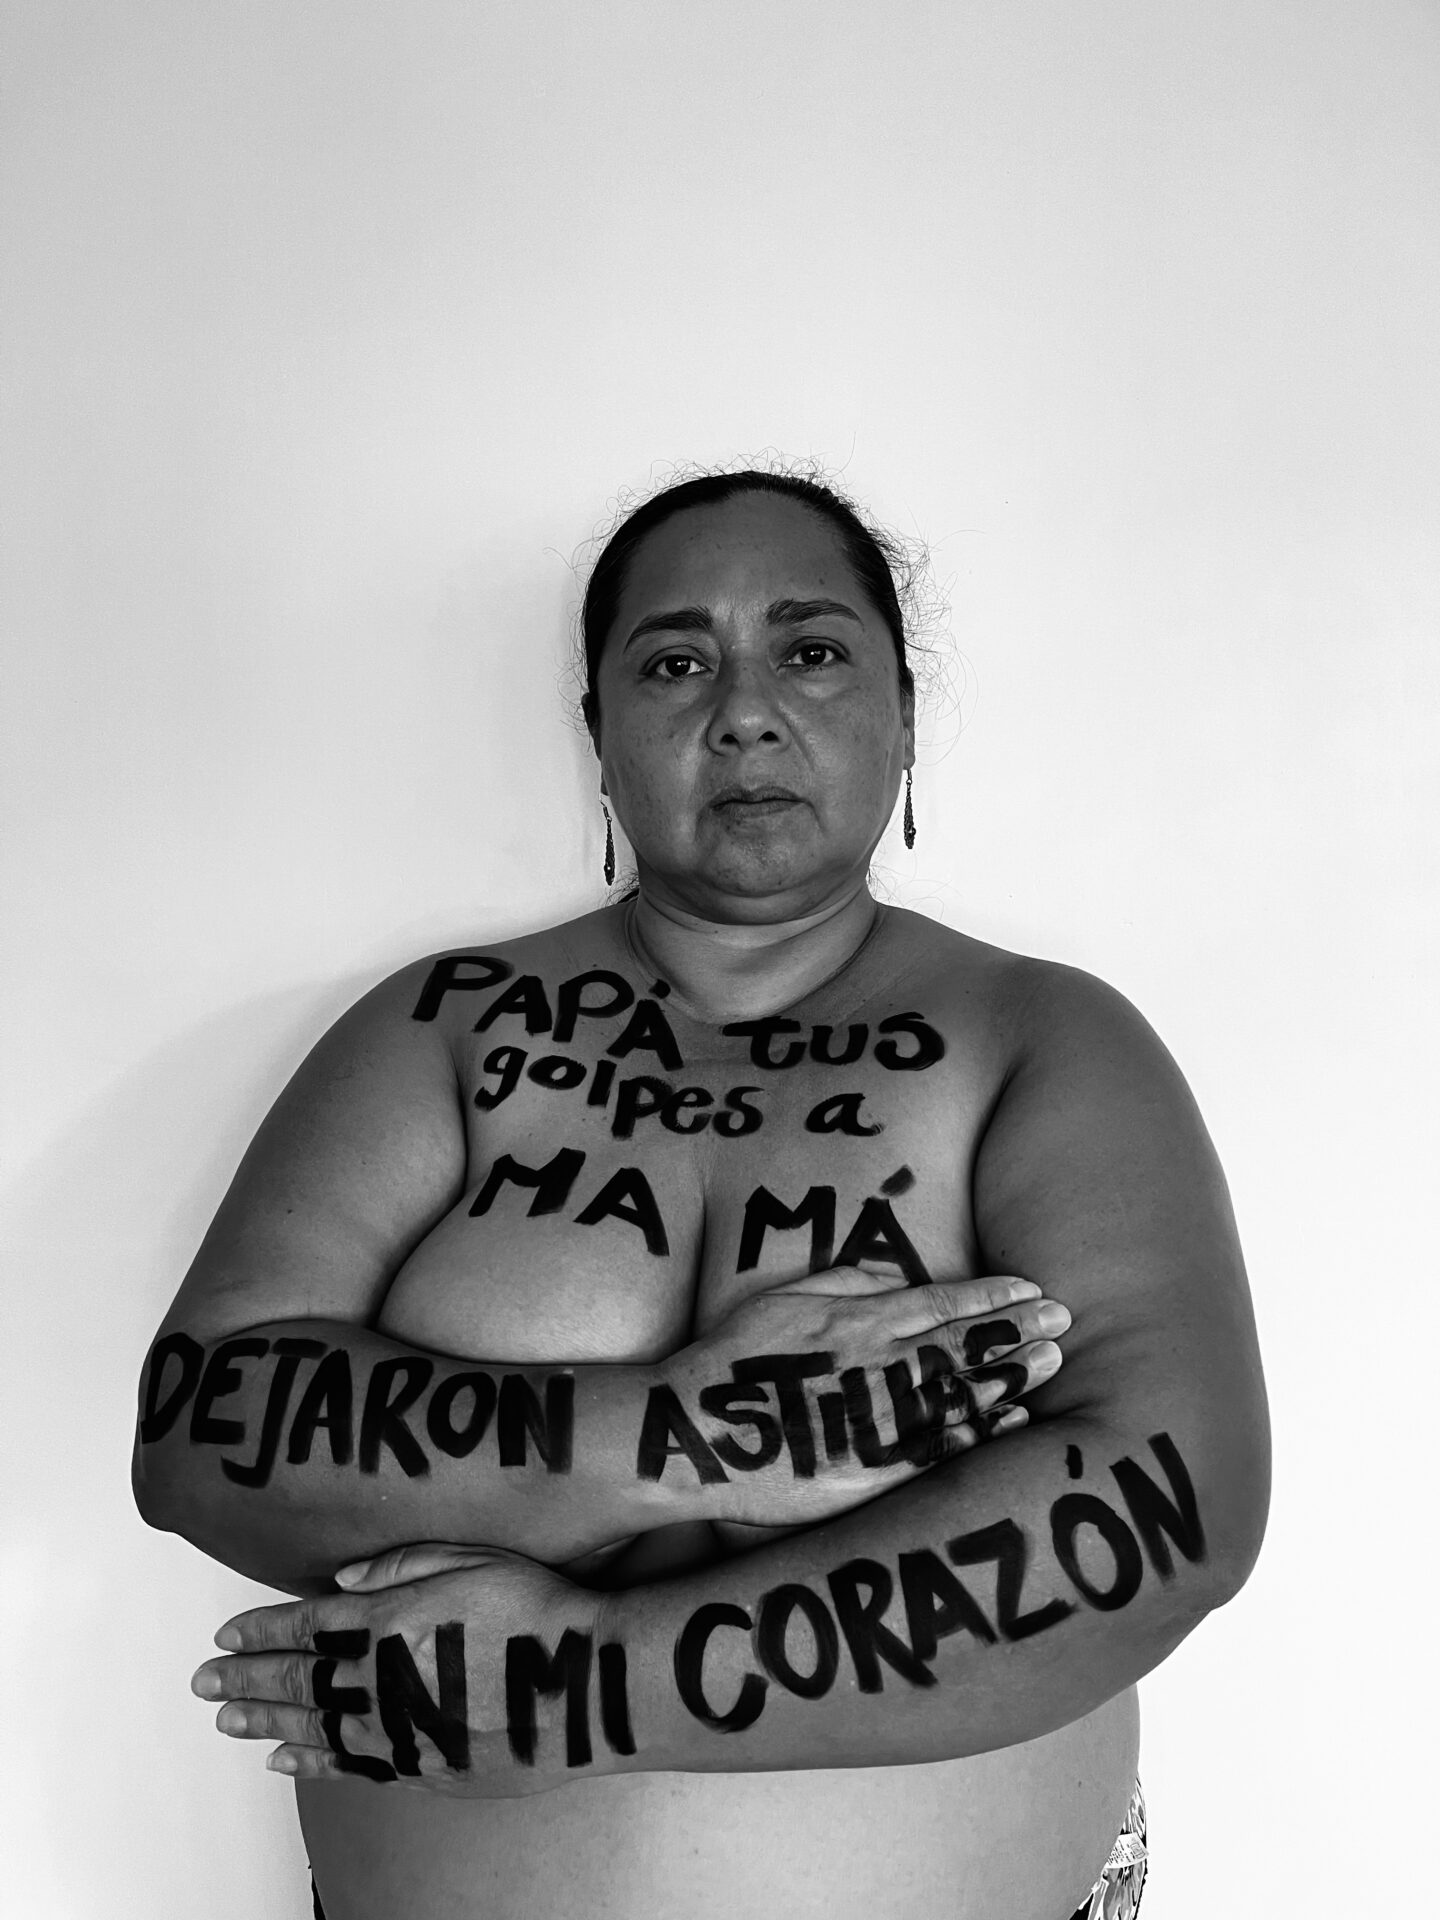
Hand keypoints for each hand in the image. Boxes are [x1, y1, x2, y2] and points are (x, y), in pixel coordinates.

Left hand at [190, 1543, 610, 1796]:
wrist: (588, 1683)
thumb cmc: (539, 1610)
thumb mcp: (473, 1558)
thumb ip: (400, 1567)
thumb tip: (338, 1582)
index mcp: (390, 1618)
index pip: (306, 1624)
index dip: (261, 1629)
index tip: (225, 1634)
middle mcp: (381, 1677)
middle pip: (296, 1678)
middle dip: (245, 1678)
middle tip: (202, 1683)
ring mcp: (398, 1728)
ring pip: (312, 1724)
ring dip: (264, 1721)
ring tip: (225, 1721)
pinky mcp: (422, 1767)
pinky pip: (348, 1764)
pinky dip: (309, 1762)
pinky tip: (282, 1761)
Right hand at [667, 1267, 1069, 1528]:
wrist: (696, 1431)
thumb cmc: (734, 1363)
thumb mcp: (782, 1300)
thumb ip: (841, 1283)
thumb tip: (892, 1278)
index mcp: (856, 1319)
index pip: (940, 1302)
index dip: (991, 1296)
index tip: (1031, 1290)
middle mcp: (875, 1363)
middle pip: (962, 1342)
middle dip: (1016, 1329)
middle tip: (1063, 1320)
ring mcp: (876, 1415)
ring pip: (960, 1391)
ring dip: (1010, 1375)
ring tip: (1052, 1361)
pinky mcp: (870, 1466)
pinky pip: (939, 1446)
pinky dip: (980, 1431)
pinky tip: (1014, 1420)